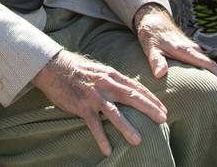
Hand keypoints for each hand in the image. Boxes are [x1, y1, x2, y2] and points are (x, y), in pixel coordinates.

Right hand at [30, 48, 167, 156]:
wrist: (54, 67)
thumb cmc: (78, 69)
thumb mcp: (100, 70)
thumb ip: (114, 80)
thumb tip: (129, 89)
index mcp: (112, 75)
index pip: (136, 87)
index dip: (151, 99)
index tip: (163, 109)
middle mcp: (106, 84)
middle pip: (131, 97)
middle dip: (149, 109)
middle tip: (163, 120)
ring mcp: (94, 96)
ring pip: (114, 113)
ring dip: (127, 127)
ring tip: (138, 140)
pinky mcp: (82, 106)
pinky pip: (94, 125)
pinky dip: (101, 138)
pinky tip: (107, 150)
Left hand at [134, 5, 216, 79]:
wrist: (152, 18)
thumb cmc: (151, 34)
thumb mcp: (150, 48)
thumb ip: (156, 61)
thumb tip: (160, 74)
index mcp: (185, 50)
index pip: (208, 64)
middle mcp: (192, 48)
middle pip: (211, 65)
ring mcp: (191, 47)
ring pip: (206, 62)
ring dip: (212, 74)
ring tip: (216, 91)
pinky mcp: (188, 47)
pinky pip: (200, 60)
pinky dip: (205, 69)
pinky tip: (203, 79)